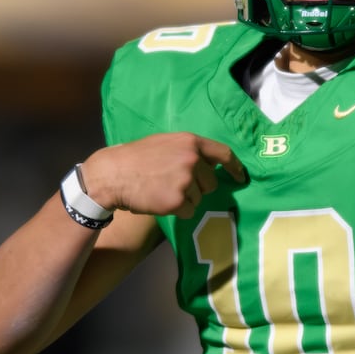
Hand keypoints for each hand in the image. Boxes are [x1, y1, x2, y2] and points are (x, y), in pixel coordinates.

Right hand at [83, 133, 246, 218]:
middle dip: (199, 187)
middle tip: (176, 184)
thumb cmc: (137, 157)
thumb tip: (210, 163)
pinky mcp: (177, 201)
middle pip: (212, 182)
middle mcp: (192, 160)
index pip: (224, 154)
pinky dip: (177, 210)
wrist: (113, 174)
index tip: (242, 177)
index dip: (235, 167)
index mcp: (191, 142)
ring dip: (185, 199)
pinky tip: (160, 201)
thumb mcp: (165, 143)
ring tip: (163, 190)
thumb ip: (188, 150)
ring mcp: (186, 181)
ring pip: (199, 198)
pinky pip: (188, 211)